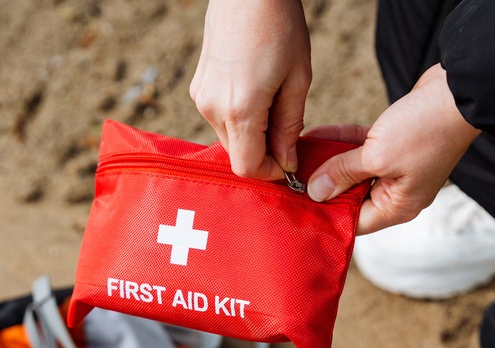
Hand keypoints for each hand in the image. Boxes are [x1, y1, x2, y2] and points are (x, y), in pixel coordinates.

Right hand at [190, 0, 311, 179]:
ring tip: (275, 104)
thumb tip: (287, 161)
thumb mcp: (297, 79)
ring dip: (252, 134)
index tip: (290, 163)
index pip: (248, 167)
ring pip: (228, 137)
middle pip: (237, 155)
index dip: (271, 173)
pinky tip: (258, 91)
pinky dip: (240, 117)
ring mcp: (201, 97)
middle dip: (264, 152)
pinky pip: (220, 117)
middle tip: (288, 133)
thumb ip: (289, 126)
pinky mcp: (198, 87)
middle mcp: (212, 108)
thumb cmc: (278, 27)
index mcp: (240, 109)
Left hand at [305, 64, 480, 234]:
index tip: (296, 202)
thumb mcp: (377, 156)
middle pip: (349, 195)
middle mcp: (397, 191)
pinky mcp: (394, 141)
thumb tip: (315, 193)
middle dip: (321, 184)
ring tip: (294, 155)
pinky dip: (339, 141)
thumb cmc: (425, 130)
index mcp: (399, 206)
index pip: (354, 221)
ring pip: (352, 168)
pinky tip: (312, 135)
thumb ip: (343, 174)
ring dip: (326, 159)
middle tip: (288, 178)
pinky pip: (359, 147)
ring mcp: (396, 166)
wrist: (459, 91)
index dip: (325, 213)